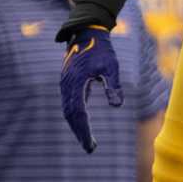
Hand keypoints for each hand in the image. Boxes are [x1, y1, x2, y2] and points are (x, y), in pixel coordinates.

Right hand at [56, 17, 123, 153]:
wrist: (86, 32)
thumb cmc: (101, 49)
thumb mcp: (111, 66)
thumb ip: (113, 85)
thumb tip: (117, 106)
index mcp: (75, 83)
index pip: (77, 112)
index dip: (83, 130)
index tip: (90, 144)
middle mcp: (67, 86)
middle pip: (71, 115)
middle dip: (80, 133)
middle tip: (90, 149)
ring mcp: (66, 85)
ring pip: (69, 111)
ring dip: (77, 127)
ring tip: (89, 142)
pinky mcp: (70, 84)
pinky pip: (71, 104)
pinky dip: (77, 117)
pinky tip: (85, 126)